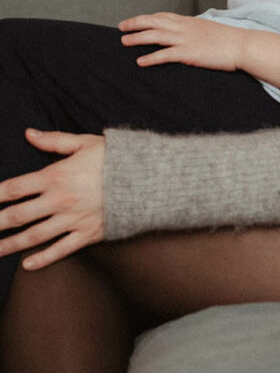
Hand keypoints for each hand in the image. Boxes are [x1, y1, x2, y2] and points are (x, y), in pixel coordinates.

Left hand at [0, 129, 103, 269]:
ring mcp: (72, 220)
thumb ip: (54, 141)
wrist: (146, 179)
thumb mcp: (84, 142)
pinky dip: (42, 259)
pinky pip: (60, 250)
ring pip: (33, 237)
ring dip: (10, 246)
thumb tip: (29, 133)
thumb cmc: (115, 157)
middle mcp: (59, 200)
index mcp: (56, 175)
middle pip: (18, 215)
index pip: (15, 188)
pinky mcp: (87, 234)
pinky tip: (27, 265)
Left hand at [120, 12, 245, 69]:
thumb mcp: (208, 29)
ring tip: (124, 42)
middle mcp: (184, 27)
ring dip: (138, 38)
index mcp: (189, 21)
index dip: (146, 18)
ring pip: (156, 36)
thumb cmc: (228, 40)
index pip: (162, 16)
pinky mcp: (189, 53)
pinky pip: (165, 55)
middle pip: (154, 22)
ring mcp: (186, 39)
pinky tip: (140, 62)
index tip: (134, 21)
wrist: (241, 45)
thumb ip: (194, 30)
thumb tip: (186, 34)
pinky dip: (151, 58)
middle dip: (135, 23)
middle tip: (121, 27)